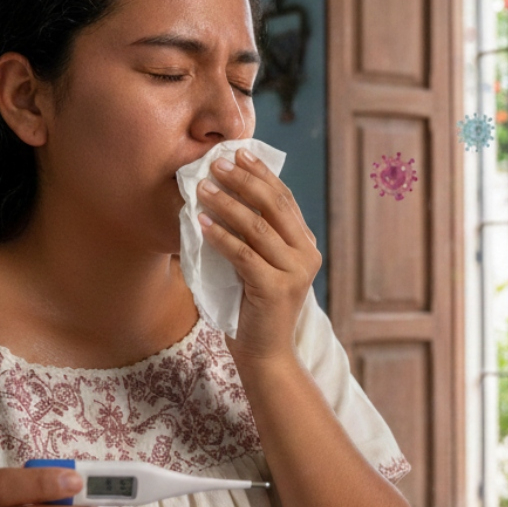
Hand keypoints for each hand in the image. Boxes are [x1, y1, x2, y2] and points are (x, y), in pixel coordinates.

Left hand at [196, 146, 321, 365]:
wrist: (264, 353)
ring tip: (202, 188)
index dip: (261, 174)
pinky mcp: (276, 289)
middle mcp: (307, 255)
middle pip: (274, 206)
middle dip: (244, 180)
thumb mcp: (257, 265)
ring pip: (257, 227)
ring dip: (226, 204)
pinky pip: (244, 254)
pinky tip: (201, 223)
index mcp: (305, 245)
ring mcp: (295, 273)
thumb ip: (252, 236)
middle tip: (217, 163)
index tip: (239, 153)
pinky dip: (220, 236)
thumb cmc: (253, 308)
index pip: (284, 199)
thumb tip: (220, 194)